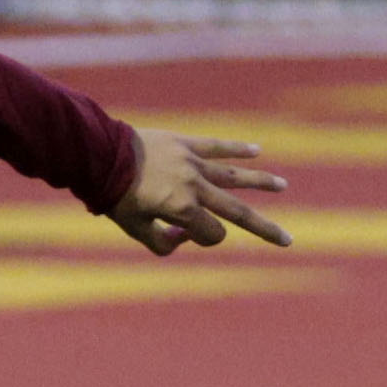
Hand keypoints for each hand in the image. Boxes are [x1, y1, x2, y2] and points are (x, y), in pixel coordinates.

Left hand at [113, 127, 292, 254]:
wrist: (99, 155)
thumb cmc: (113, 196)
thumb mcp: (133, 228)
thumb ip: (160, 242)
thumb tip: (181, 240)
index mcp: (183, 208)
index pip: (212, 233)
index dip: (203, 239)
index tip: (182, 234)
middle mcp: (195, 185)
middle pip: (238, 211)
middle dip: (264, 228)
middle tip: (287, 239)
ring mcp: (193, 162)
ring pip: (234, 175)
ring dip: (260, 182)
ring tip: (282, 186)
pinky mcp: (186, 143)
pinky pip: (216, 146)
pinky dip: (236, 148)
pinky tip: (257, 150)